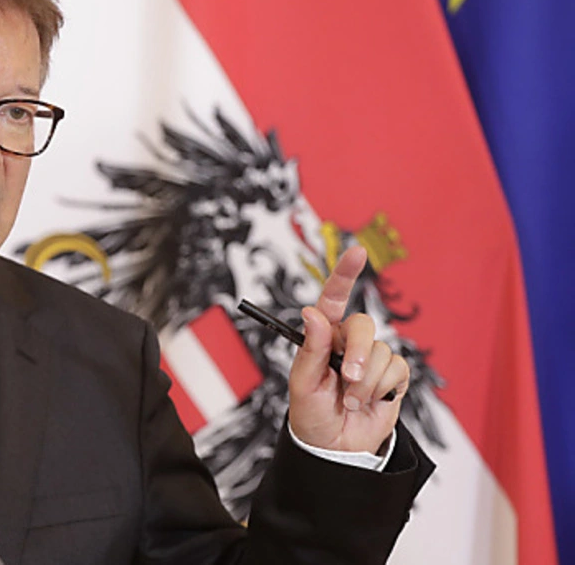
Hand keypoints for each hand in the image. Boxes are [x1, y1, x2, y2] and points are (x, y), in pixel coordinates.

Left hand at [287, 246, 408, 453]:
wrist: (336, 448)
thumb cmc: (311, 415)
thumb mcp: (303, 384)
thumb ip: (310, 348)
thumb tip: (311, 312)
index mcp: (322, 338)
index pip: (333, 299)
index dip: (345, 274)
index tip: (356, 252)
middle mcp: (347, 343)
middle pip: (363, 325)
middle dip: (356, 353)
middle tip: (347, 379)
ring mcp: (371, 358)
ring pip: (380, 351)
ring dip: (366, 381)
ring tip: (351, 401)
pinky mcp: (392, 376)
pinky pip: (397, 368)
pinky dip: (383, 388)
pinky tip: (371, 401)